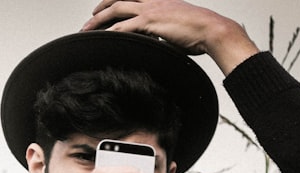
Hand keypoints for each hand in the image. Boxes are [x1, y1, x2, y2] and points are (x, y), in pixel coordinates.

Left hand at [81, 0, 258, 74]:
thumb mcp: (177, 27)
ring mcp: (150, 9)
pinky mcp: (150, 22)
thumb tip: (158, 41)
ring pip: (116, 10)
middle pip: (120, 0)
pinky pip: (123, 27)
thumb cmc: (199, 32)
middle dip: (102, 8)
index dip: (116, 0)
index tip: (105, 7)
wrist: (212, 29)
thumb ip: (164, 31)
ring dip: (99, 20)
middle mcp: (153, 0)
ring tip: (88, 28)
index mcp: (159, 0)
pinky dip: (110, 32)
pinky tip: (102, 38)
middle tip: (91, 18)